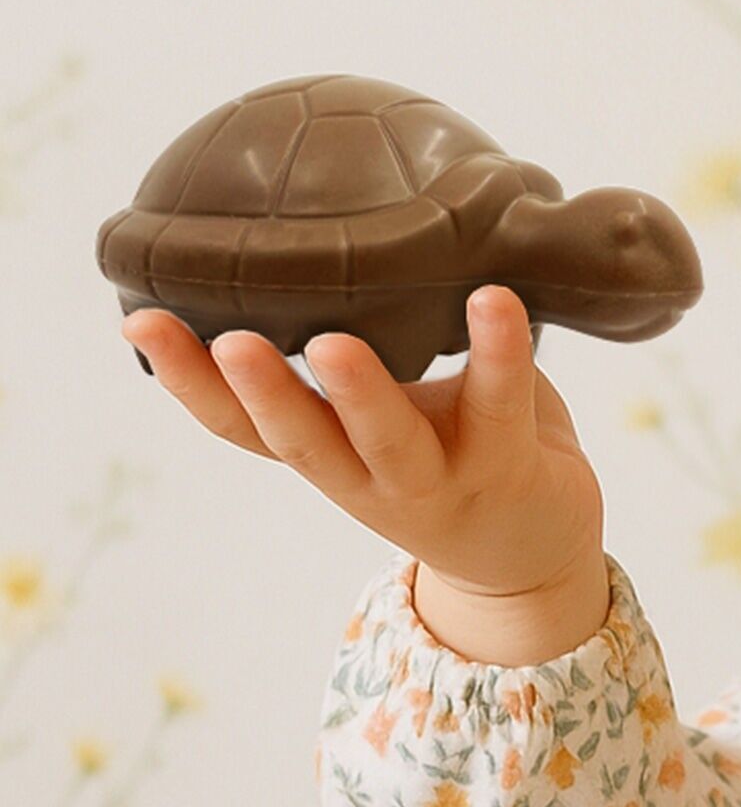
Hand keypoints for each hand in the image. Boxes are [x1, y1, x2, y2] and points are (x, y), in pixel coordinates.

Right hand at [120, 286, 604, 604]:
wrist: (534, 555)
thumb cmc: (452, 456)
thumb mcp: (385, 416)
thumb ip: (354, 363)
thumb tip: (316, 251)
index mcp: (331, 455)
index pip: (245, 429)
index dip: (190, 384)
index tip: (140, 322)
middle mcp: (370, 478)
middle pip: (303, 442)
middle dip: (262, 393)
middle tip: (228, 342)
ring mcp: (439, 480)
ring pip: (391, 443)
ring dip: (360, 395)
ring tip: (333, 346)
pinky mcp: (510, 468)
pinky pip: (502, 405)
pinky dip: (499, 352)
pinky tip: (494, 299)